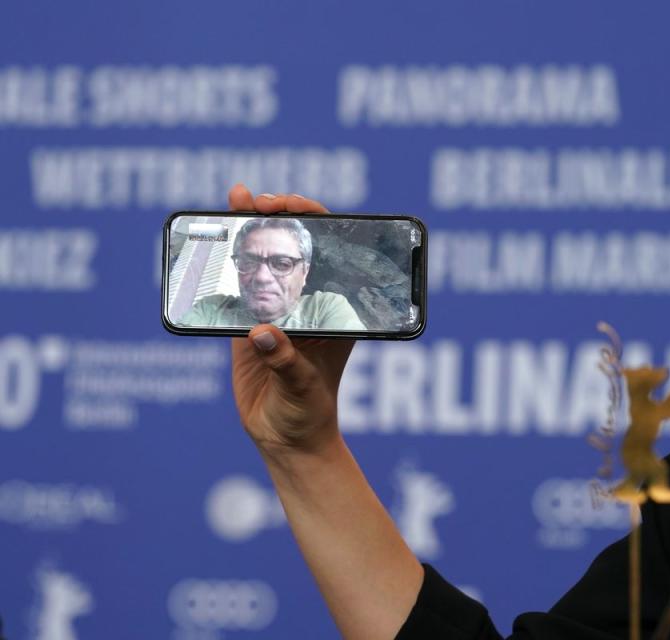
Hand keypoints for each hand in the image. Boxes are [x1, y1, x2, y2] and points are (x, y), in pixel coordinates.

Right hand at [228, 184, 353, 452]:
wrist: (286, 440)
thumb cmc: (308, 414)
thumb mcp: (302, 388)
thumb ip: (285, 361)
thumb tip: (261, 333)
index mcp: (334, 310)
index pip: (330, 253)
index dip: (314, 222)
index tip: (292, 208)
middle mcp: (308, 302)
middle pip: (295, 247)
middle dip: (279, 217)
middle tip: (258, 202)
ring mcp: (276, 310)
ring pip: (264, 260)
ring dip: (250, 228)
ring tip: (234, 200)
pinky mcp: (248, 323)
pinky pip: (236, 285)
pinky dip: (225, 261)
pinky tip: (211, 238)